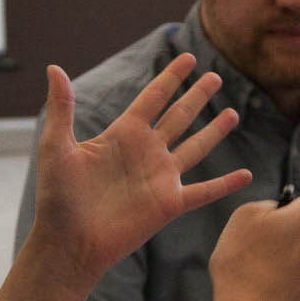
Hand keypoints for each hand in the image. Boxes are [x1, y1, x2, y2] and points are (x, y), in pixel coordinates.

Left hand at [24, 55, 248, 290]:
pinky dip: (225, 184)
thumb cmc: (57, 198)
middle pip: (179, 116)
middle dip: (197, 96)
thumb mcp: (56, 146)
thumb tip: (53, 67)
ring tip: (233, 113)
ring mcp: (160, 178)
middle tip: (215, 76)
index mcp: (122, 134)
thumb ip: (62, 107)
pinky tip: (246, 175)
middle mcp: (146, 152)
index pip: (153, 97)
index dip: (170, 77)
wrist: (68, 242)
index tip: (187, 58)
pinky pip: (204, 191)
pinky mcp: (169, 204)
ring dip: (214, 130)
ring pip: (196, 147)